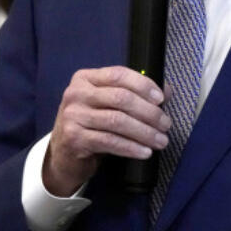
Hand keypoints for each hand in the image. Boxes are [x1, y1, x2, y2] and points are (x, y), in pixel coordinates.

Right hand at [43, 66, 171, 195]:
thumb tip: (167, 90)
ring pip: (117, 121)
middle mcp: (76, 93)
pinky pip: (110, 141)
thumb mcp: (108, 106)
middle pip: (121, 98)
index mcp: (85, 78)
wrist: (64, 155)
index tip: (161, 98)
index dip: (143, 84)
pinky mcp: (74, 138)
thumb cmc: (91, 126)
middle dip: (149, 112)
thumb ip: (134, 94)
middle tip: (166, 124)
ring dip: (144, 132)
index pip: (118, 74)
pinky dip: (131, 147)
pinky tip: (144, 152)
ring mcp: (73, 115)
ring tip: (161, 141)